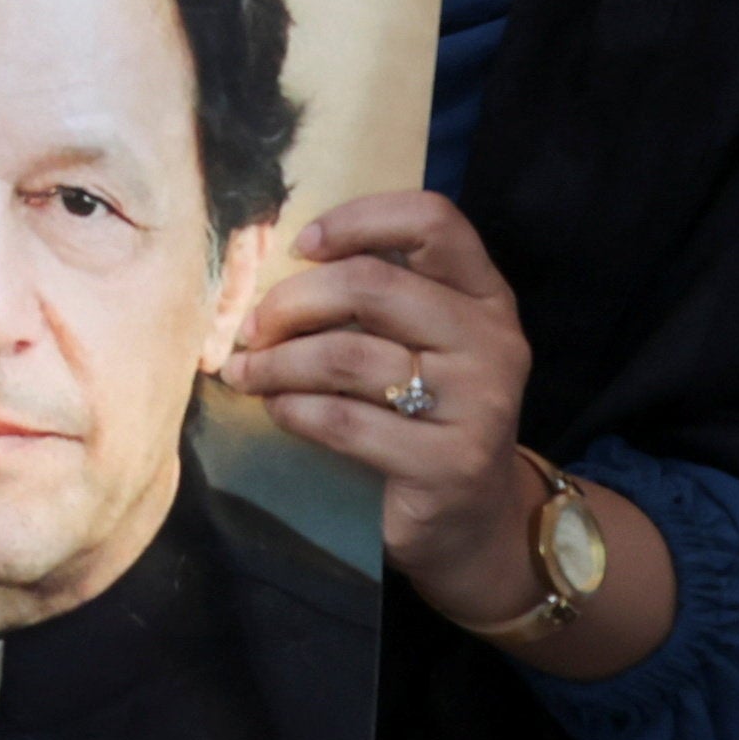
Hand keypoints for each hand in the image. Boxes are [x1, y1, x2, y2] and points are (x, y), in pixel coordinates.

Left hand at [218, 189, 537, 605]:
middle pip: (370, 284)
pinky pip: (343, 420)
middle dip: (290, 302)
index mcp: (485, 296)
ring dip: (276, 362)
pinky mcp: (450, 464)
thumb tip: (270, 257)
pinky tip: (276, 409)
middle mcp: (493, 341)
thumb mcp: (413, 340)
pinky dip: (292, 409)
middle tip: (252, 328)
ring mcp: (480, 404)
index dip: (357, 220)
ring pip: (346, 354)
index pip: (433, 220)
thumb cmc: (422, 411)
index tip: (302, 246)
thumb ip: (370, 295)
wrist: (471, 519)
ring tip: (245, 372)